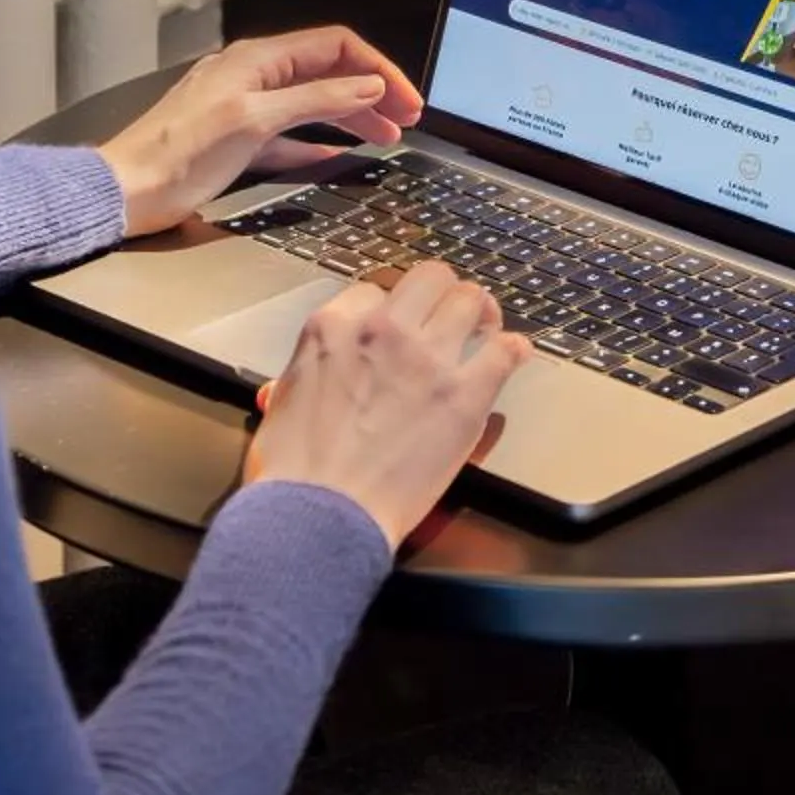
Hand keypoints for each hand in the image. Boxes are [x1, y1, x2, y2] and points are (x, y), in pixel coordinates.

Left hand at [98, 26, 428, 237]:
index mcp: (257, 60)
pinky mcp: (238, 139)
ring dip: (353, 116)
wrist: (127, 191)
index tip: (408, 100)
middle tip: (407, 119)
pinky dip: (320, 144)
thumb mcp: (256, 120)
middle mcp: (253, 76)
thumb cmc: (178, 155)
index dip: (378, 69)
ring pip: (315, 104)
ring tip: (386, 136)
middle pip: (329, 73)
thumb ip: (317, 100)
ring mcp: (246, 107)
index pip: (336, 47)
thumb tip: (367, 86)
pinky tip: (339, 157)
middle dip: (372, 92)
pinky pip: (292, 136)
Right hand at [243, 262, 530, 546]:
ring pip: (470, 300)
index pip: (374, 293)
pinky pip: (504, 352)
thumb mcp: (282, 404)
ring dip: (480, 313)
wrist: (321, 514)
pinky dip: (512, 351)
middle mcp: (382, 330)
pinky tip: (512, 356)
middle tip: (452, 315)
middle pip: (430, 279)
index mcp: (333, 327)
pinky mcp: (465, 396)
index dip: (391, 311)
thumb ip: (299, 379)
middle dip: (442, 295)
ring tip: (485, 329)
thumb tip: (295, 383)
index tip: (400, 330)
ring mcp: (427, 359)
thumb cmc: (293, 472)